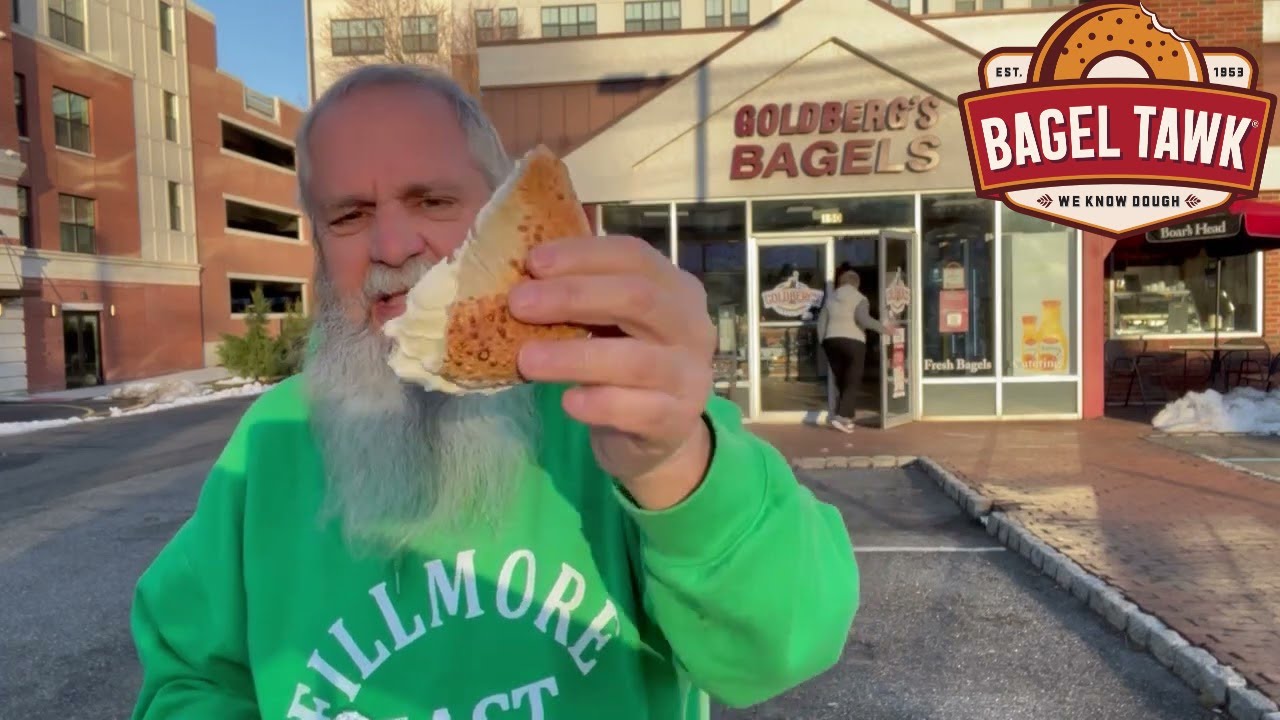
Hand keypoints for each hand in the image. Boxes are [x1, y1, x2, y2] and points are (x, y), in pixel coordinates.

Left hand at [509, 235, 716, 509]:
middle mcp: (692, 327)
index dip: (582, 255)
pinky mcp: (676, 421)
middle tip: (518, 304)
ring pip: (635, 360)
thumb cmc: (623, 362)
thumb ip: (581, 294)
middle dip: (573, 297)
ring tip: (527, 360)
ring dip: (574, 357)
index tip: (532, 263)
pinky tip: (568, 402)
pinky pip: (638, 411)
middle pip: (638, 299)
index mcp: (676, 289)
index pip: (634, 256)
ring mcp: (690, 376)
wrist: (657, 433)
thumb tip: (523, 272)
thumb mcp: (610, 321)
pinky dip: (599, 404)